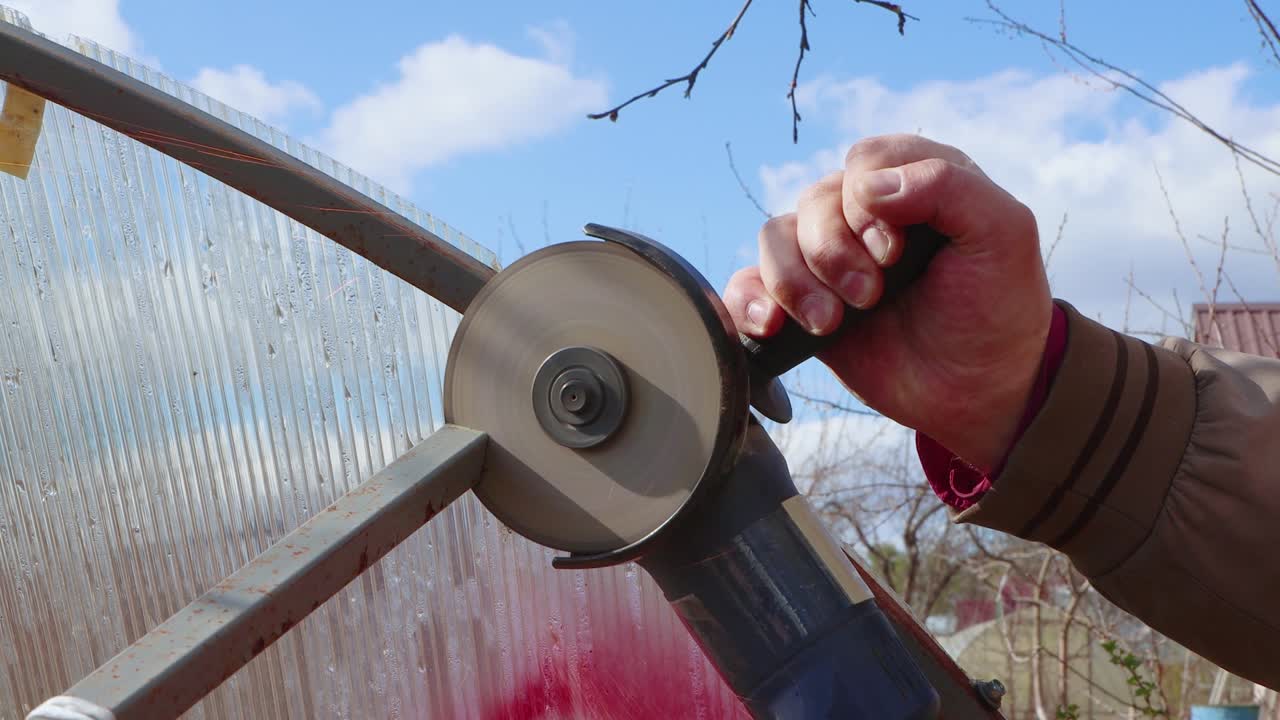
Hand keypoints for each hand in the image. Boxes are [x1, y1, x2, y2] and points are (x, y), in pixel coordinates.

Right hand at [723, 134, 1052, 470]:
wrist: (977, 393)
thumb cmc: (997, 311)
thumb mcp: (1004, 236)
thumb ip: (950, 188)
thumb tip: (867, 187)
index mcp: (915, 182)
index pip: (864, 163)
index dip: (867, 206)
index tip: (894, 255)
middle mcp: (866, 214)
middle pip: (814, 202)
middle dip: (833, 252)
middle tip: (870, 296)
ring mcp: (829, 259)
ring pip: (774, 237)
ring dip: (794, 281)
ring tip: (829, 323)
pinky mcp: (801, 302)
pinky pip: (748, 284)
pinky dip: (748, 300)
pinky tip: (771, 324)